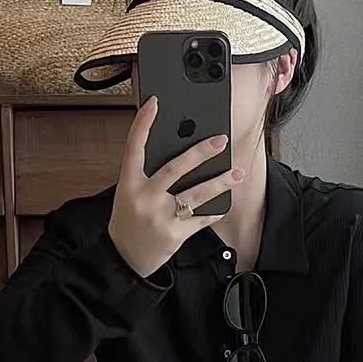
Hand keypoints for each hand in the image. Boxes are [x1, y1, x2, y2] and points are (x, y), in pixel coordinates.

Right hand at [107, 96, 241, 279]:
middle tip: (221, 140)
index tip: (154, 103)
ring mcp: (161, 217)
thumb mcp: (128, 193)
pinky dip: (214, 211)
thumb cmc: (128, 220)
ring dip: (220, 183)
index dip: (143, 124)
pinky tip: (224, 203)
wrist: (125, 259)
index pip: (133, 147)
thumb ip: (146, 174)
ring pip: (196, 195)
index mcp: (129, 184)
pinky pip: (201, 219)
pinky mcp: (175, 235)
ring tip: (237, 173)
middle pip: (175, 169)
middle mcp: (144, 198)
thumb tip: (177, 149)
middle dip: (200, 153)